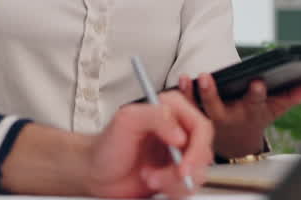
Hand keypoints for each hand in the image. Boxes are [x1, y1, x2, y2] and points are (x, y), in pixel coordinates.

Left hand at [83, 91, 213, 197]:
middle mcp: (177, 130)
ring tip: (149, 177)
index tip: (182, 164)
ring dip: (172, 181)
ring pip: (198, 172)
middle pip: (203, 152)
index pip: (200, 126)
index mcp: (169, 110)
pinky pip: (189, 186)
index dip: (196, 148)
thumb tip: (180, 134)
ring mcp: (178, 154)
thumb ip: (154, 116)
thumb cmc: (106, 145)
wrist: (97, 173)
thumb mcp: (126, 120)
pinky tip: (154, 182)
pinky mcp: (176, 174)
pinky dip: (172, 190)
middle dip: (183, 170)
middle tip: (163, 177)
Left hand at [179, 74, 300, 158]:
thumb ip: (293, 96)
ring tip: (189, 77)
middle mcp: (229, 116)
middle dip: (213, 93)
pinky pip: (187, 105)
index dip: (256, 93)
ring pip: (199, 106)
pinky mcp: (195, 116)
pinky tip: (181, 80)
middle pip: (220, 106)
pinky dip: (183, 93)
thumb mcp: (275, 109)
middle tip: (207, 77)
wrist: (236, 143)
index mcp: (250, 112)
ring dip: (192, 93)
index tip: (257, 82)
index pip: (255, 102)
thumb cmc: (255, 118)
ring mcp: (210, 118)